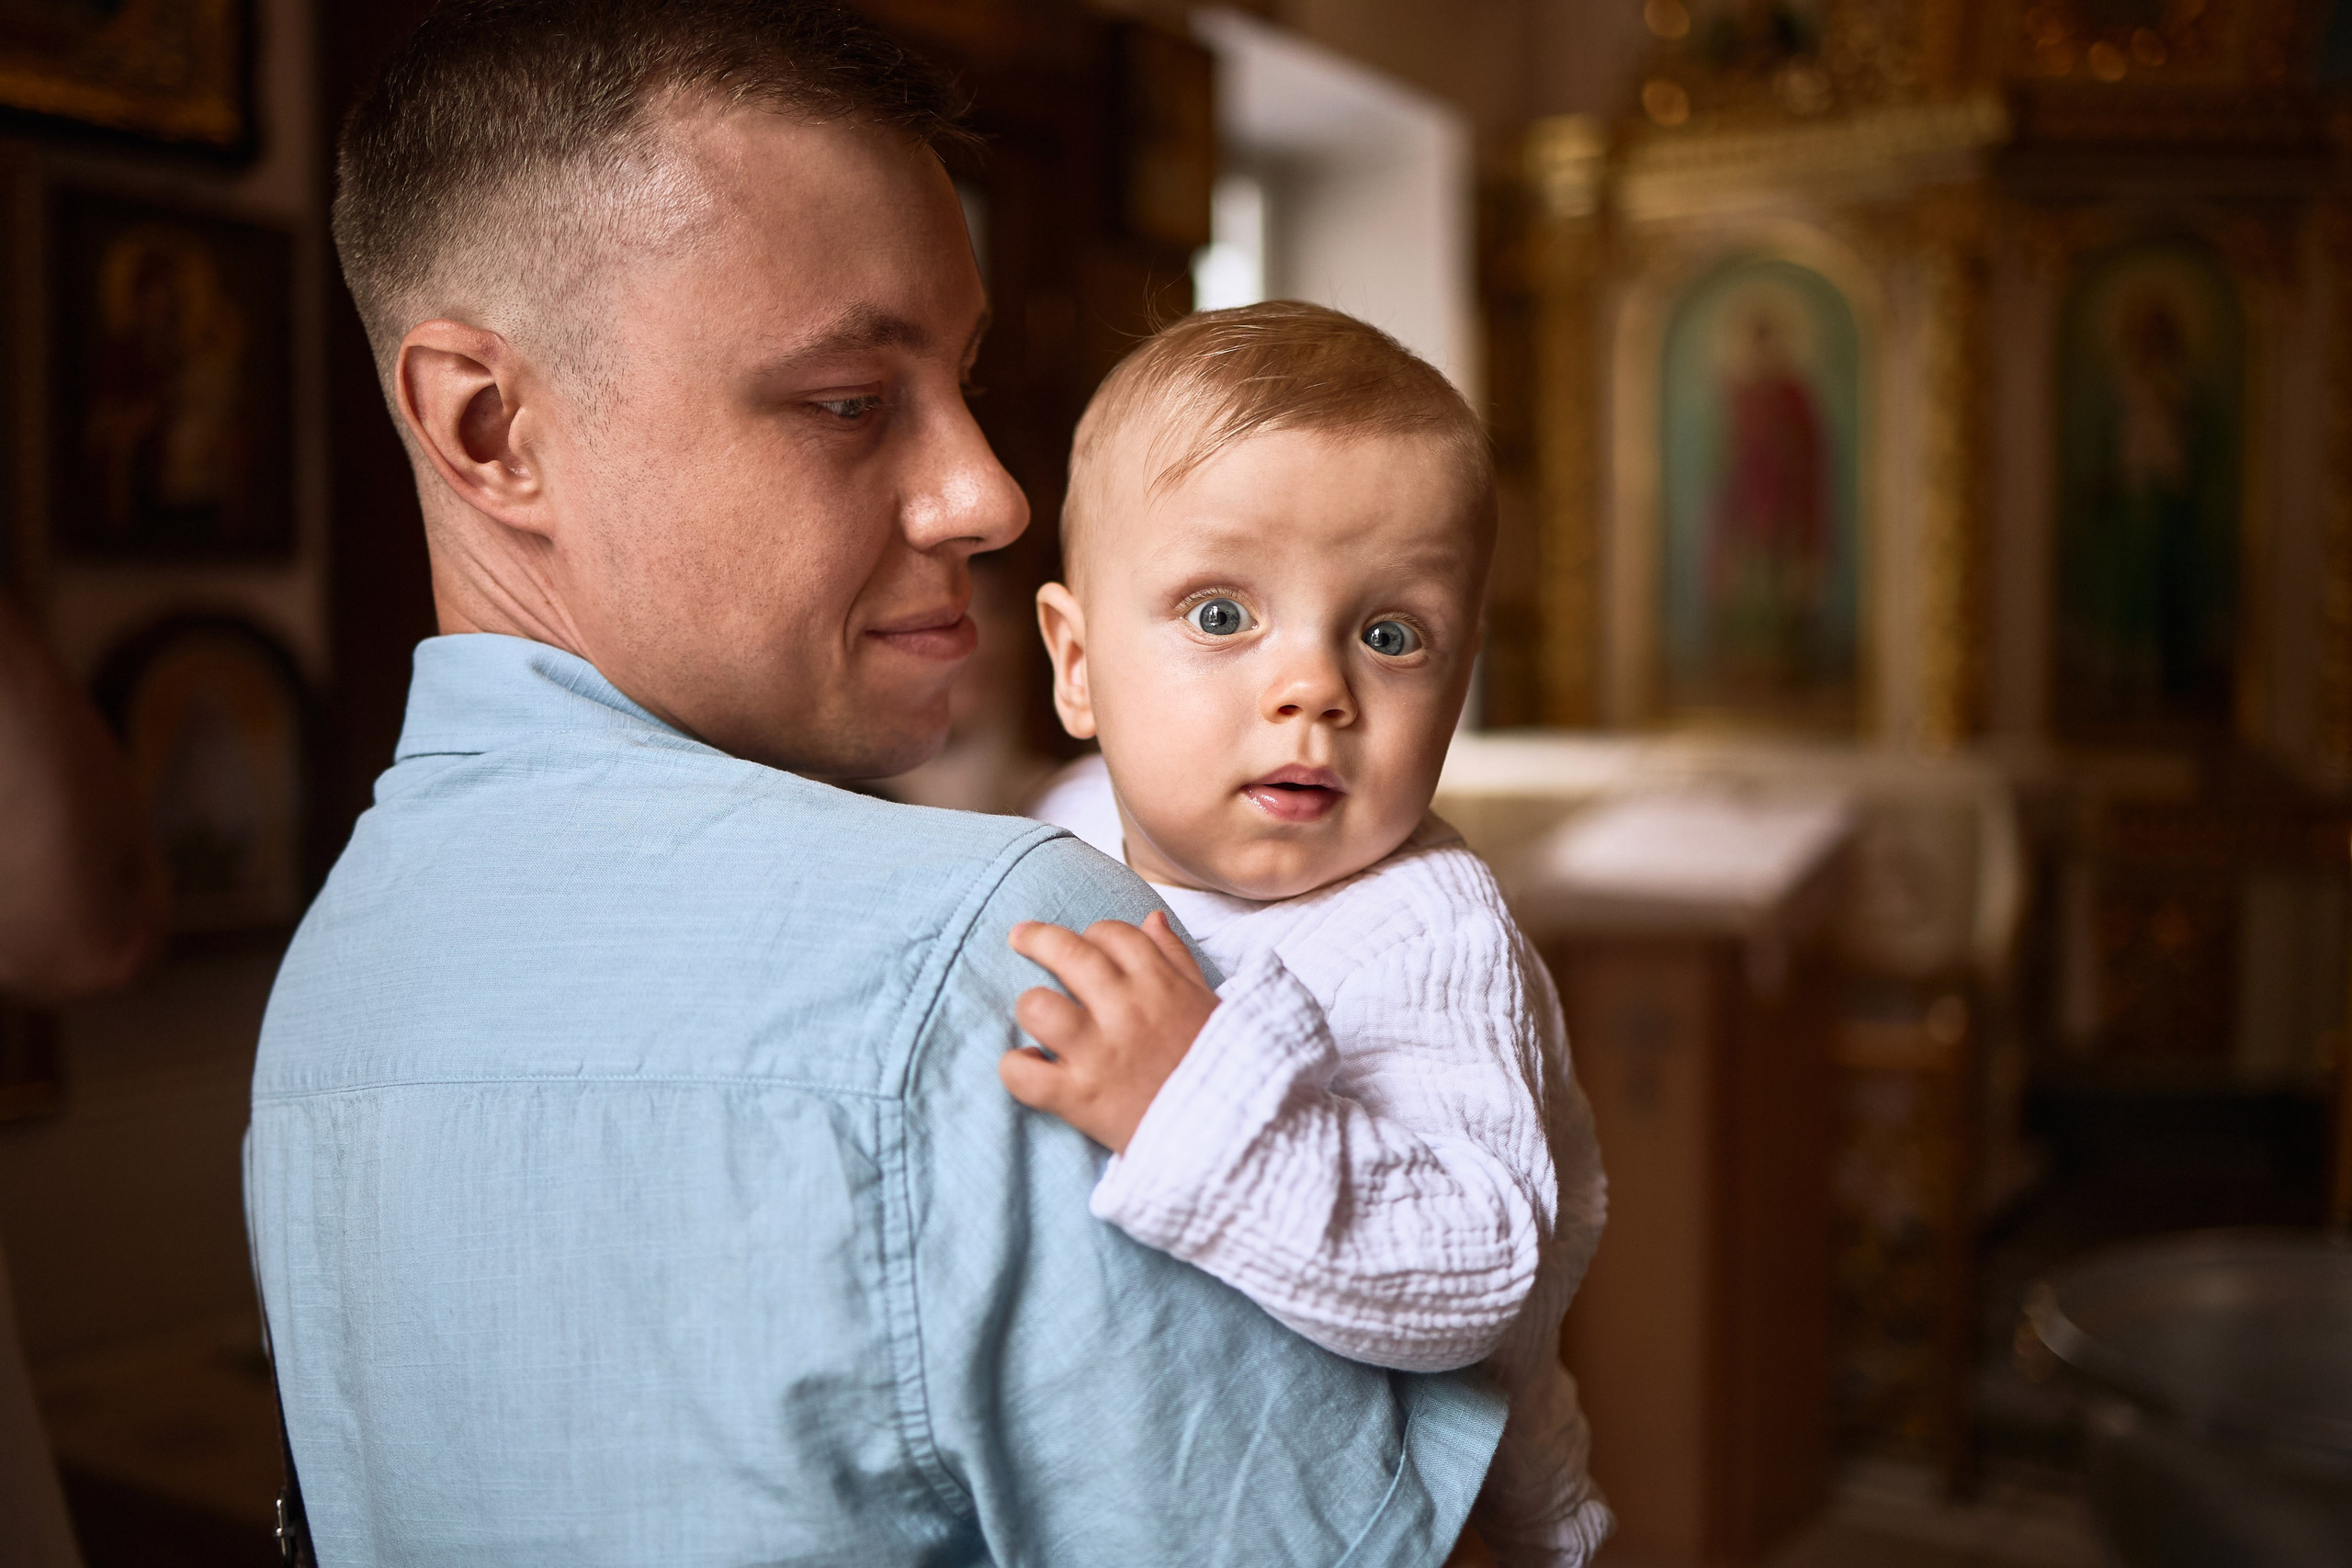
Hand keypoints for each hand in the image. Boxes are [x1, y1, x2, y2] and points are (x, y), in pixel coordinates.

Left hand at [1000, 910, 1217, 1152]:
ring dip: (1031, 1007)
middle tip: (1021, 936)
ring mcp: (1099, 1053)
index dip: (1094, 935)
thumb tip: (1151, 919)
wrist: (1233, 1134)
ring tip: (1037, 1018)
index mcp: (1160, 984)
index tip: (1087, 944)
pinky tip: (1029, 1066)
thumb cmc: (1220, 1066)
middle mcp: (1126, 1009)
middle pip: (1066, 953)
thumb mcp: (1208, 1002)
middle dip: (1036, 938)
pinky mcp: (1080, 1098)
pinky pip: (1022, 1074)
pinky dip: (1016, 1069)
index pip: (1112, 934)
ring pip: (1036, 1006)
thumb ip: (1176, 958)